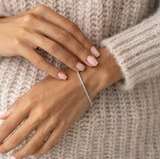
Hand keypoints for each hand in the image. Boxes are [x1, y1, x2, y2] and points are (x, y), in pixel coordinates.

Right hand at [0, 4, 99, 79]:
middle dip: (81, 51)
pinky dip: (52, 69)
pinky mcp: (18, 45)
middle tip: (93, 62)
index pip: (70, 27)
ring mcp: (26, 32)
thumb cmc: (22, 30)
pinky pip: (39, 60)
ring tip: (80, 69)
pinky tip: (62, 77)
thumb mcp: (39, 24)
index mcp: (44, 13)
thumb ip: (56, 30)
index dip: (84, 40)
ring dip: (69, 60)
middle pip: (65, 37)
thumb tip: (77, 45)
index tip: (95, 52)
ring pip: (54, 47)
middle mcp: (36, 19)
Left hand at [0, 48, 122, 158]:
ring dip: (21, 153)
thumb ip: (20, 102)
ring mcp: (52, 122)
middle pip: (17, 137)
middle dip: (5, 147)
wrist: (83, 81)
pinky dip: (40, 151)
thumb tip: (4, 115)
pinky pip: (49, 144)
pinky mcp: (63, 126)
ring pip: (32, 145)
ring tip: (15, 156)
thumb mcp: (37, 87)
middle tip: (0, 151)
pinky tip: (34, 153)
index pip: (8, 124)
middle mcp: (39, 114)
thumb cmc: (59, 81)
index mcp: (30, 102)